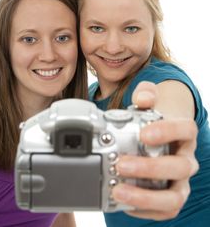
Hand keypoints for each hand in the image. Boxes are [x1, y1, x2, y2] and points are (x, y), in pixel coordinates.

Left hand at [112, 81, 198, 220]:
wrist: (157, 138)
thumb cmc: (151, 121)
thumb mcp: (148, 101)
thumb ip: (146, 94)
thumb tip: (143, 98)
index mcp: (184, 133)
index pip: (186, 129)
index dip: (168, 132)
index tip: (144, 134)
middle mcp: (185, 158)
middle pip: (180, 166)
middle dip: (150, 168)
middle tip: (122, 164)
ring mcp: (180, 181)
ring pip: (175, 196)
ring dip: (147, 196)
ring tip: (119, 191)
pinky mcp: (170, 198)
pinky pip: (165, 210)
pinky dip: (145, 209)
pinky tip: (124, 203)